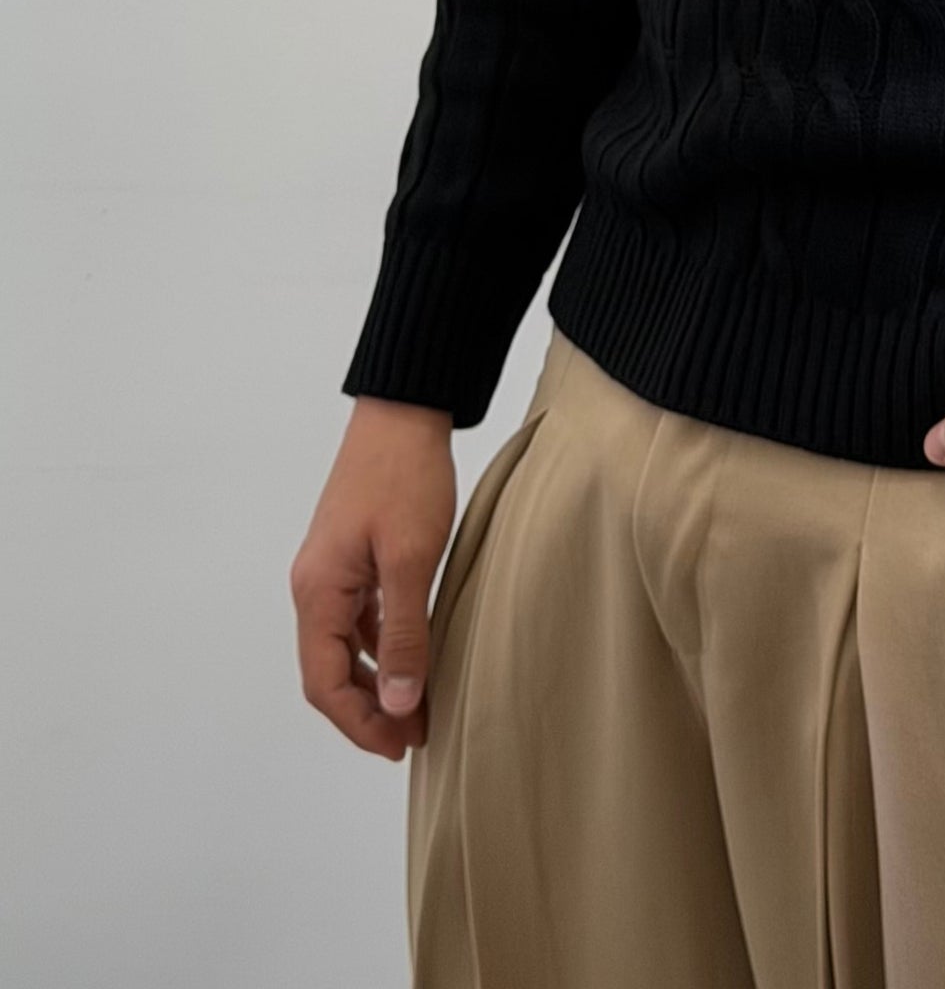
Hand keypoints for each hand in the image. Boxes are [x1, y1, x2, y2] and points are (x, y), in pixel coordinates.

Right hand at [291, 397, 458, 758]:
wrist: (404, 410)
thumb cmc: (405, 476)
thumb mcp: (413, 560)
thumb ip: (404, 635)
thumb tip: (397, 703)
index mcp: (317, 591)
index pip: (324, 683)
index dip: (358, 723)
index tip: (398, 746)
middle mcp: (314, 585)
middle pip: (327, 670)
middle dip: (366, 710)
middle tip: (412, 735)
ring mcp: (331, 569)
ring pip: (343, 645)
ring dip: (375, 680)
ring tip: (417, 706)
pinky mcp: (352, 554)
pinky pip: (358, 617)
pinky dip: (381, 645)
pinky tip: (412, 655)